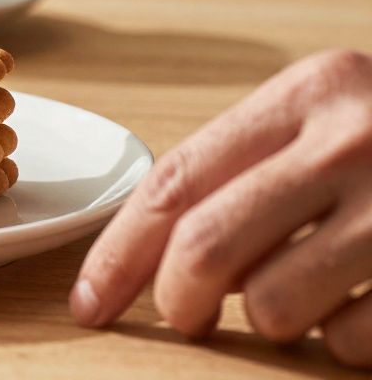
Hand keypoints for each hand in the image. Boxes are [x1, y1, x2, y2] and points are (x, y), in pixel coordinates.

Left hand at [70, 49, 371, 366]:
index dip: (118, 254)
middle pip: (209, 247)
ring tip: (303, 295)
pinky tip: (364, 306)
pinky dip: (343, 341)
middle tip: (184, 316)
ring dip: (273, 320)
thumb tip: (151, 254)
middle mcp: (358, 137)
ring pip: (276, 303)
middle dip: (178, 299)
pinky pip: (353, 338)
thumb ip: (249, 164)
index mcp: (310, 91)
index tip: (89, 305)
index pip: (175, 182)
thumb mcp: (332, 117)